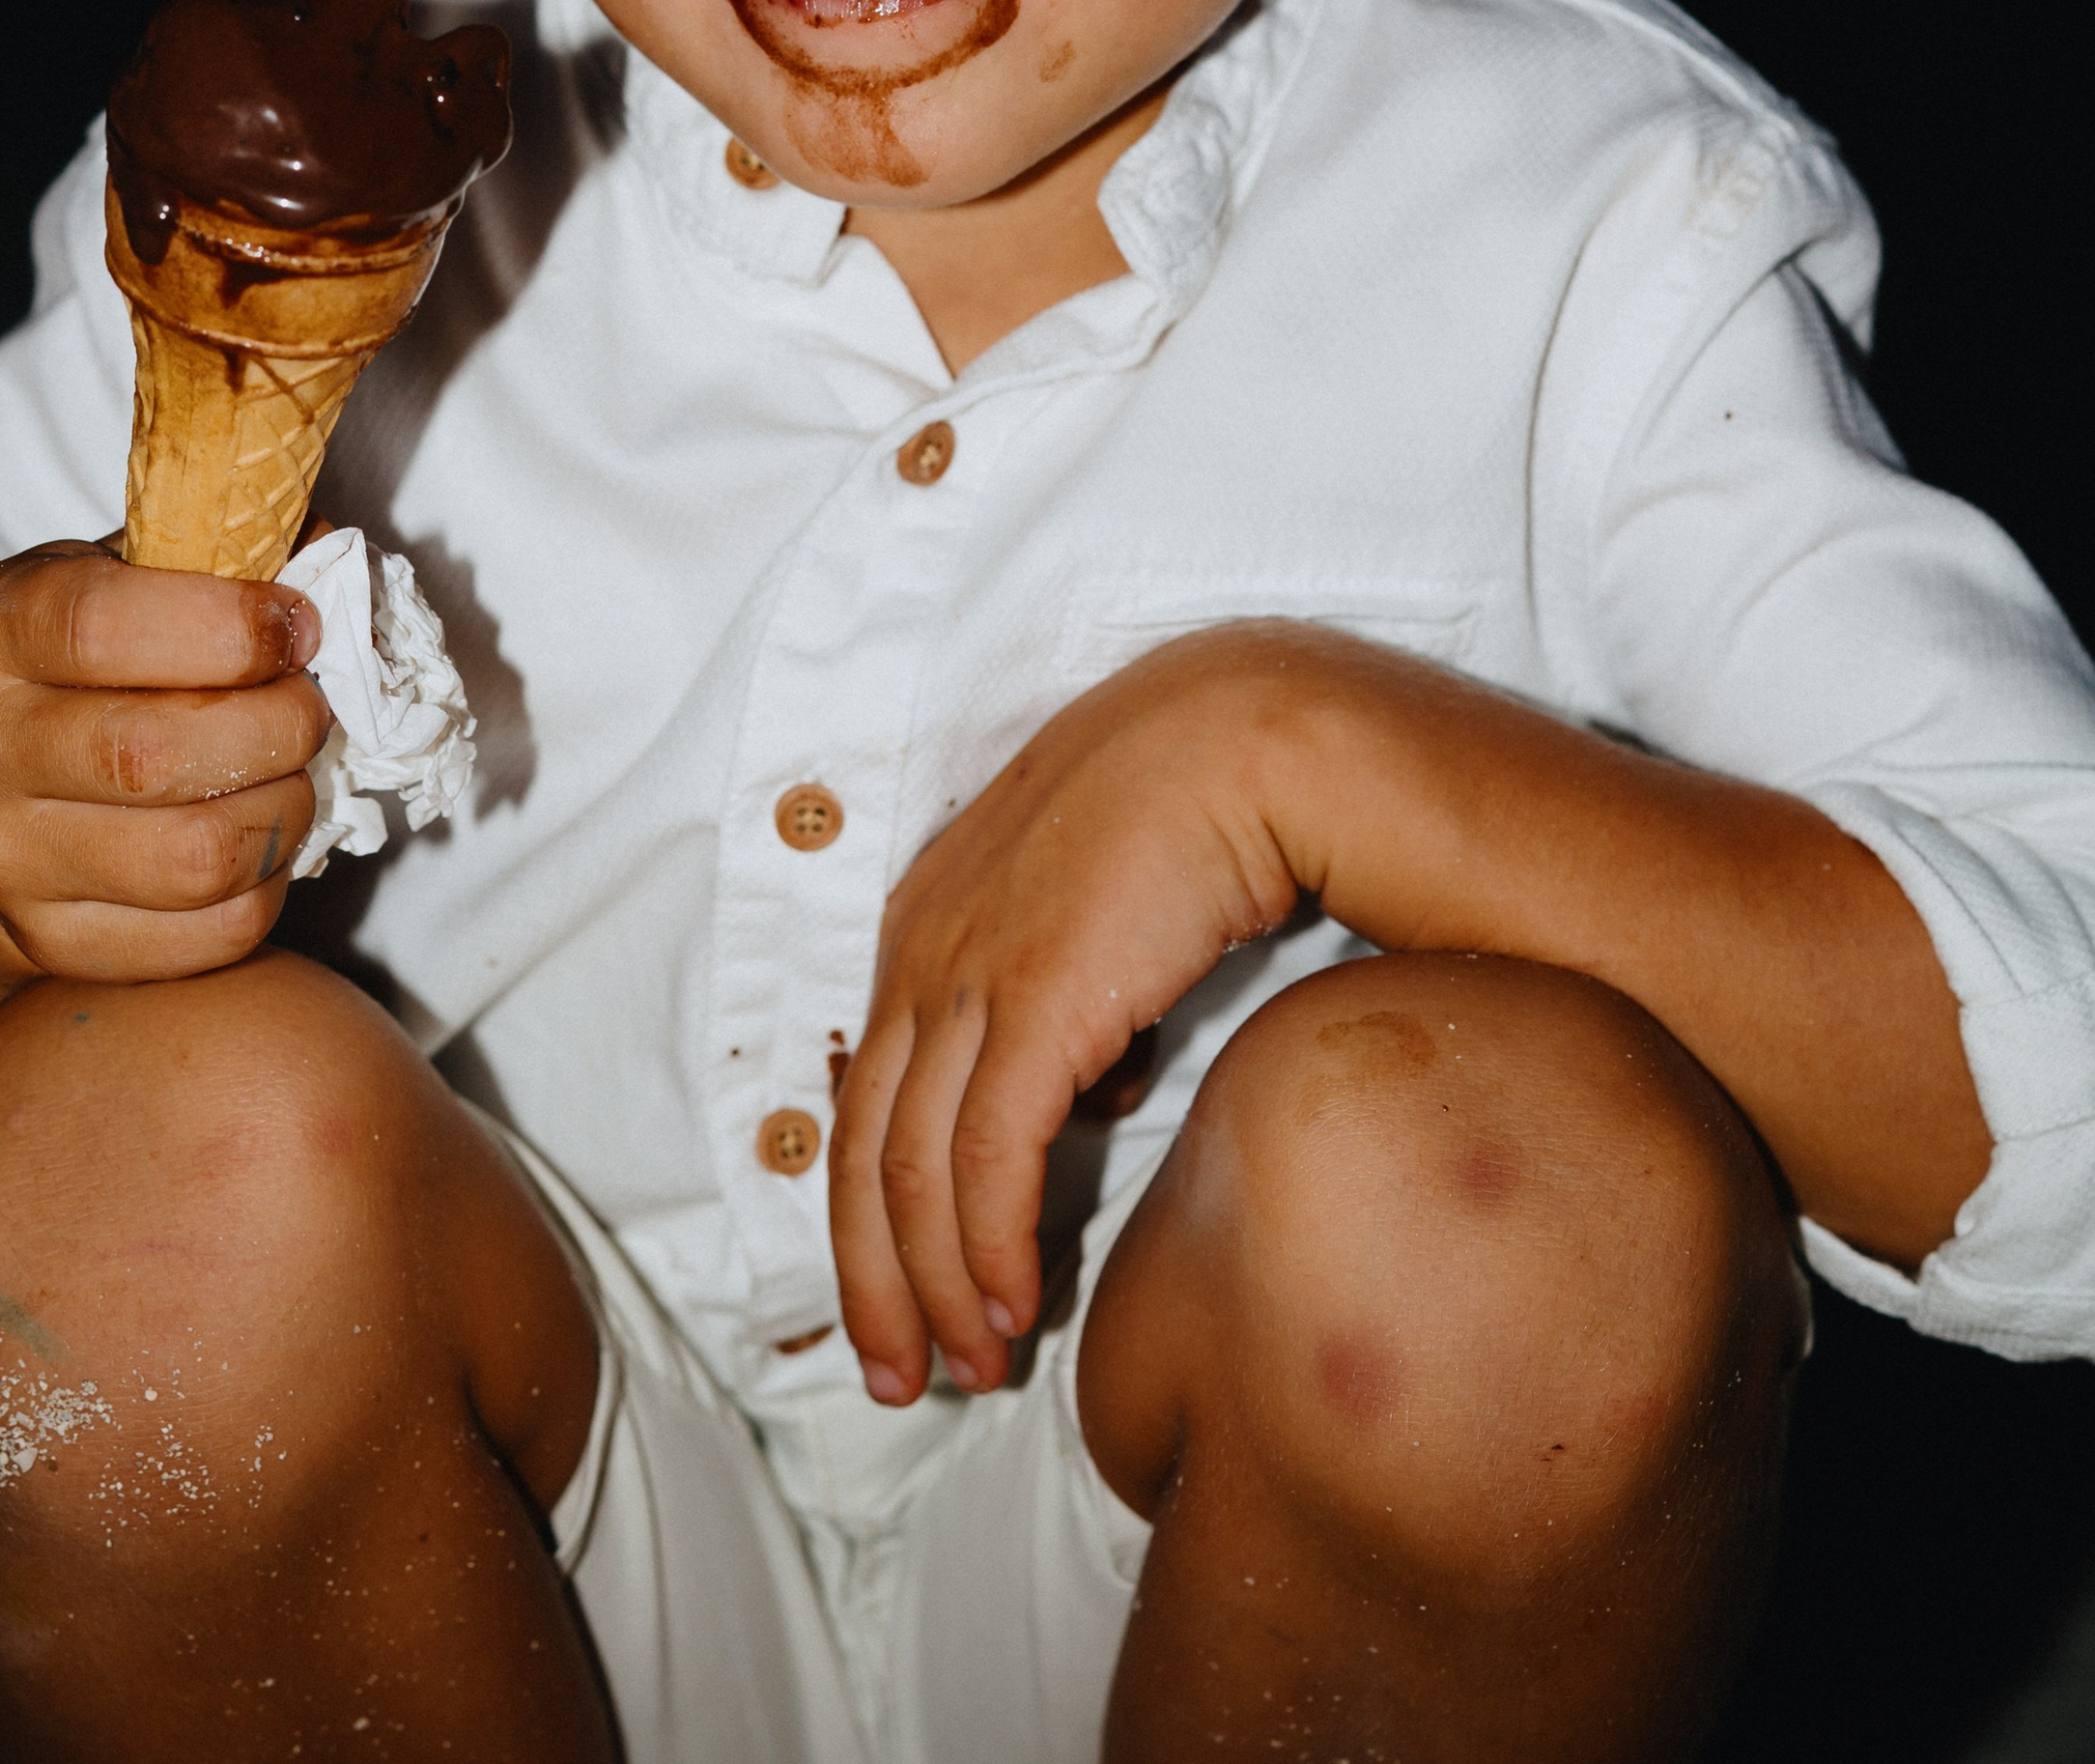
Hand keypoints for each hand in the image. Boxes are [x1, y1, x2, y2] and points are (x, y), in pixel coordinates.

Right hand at [0, 541, 330, 984]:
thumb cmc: (100, 664)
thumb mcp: (135, 574)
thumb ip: (225, 554)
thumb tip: (332, 565)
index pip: (100, 628)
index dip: (227, 626)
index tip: (299, 625)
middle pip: (155, 754)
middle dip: (277, 726)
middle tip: (310, 705)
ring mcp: (8, 858)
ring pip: (194, 858)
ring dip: (285, 810)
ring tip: (291, 772)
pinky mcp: (55, 942)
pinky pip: (209, 934)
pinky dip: (268, 885)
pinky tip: (261, 836)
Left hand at [830, 629, 1322, 1402]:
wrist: (1250, 735)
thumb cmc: (1193, 807)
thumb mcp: (1100, 907)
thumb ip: (1076, 996)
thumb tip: (1101, 1083)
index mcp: (926, 922)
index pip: (868, 1097)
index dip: (871, 1216)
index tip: (897, 1304)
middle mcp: (921, 948)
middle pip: (862, 1151)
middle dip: (874, 1280)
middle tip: (901, 1377)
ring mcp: (967, 973)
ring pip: (913, 1173)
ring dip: (938, 1289)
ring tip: (975, 1368)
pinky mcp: (1030, 1001)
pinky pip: (985, 1160)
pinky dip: (990, 1250)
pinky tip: (1017, 1307)